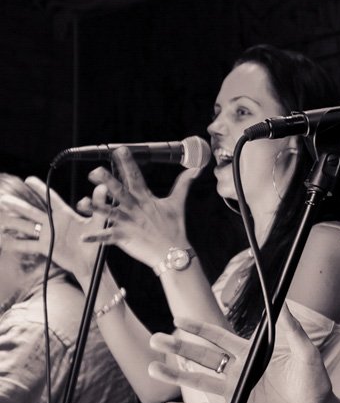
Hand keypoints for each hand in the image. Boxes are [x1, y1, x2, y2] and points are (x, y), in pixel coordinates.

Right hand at [0, 177, 101, 279]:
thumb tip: (103, 187)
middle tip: (4, 199)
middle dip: (18, 206)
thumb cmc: (95, 243)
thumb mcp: (98, 224)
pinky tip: (4, 242)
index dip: (40, 189)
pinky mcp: (45, 247)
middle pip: (32, 211)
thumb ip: (98, 206)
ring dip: (13, 222)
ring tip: (0, 218)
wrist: (91, 264)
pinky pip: (27, 245)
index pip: (50, 199)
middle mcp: (53, 223)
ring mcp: (47, 235)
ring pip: (26, 226)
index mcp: (65, 215)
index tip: (29, 179)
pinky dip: (15, 244)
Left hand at [82, 146, 199, 269]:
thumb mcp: (178, 203)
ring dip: (95, 208)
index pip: (136, 176)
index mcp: (145, 199)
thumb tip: (197, 169)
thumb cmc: (175, 228)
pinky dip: (96, 238)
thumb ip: (184, 184)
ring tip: (81, 202)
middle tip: (94, 172)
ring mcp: (129, 224)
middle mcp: (134, 209)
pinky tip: (83, 237)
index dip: (128, 162)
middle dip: (107, 181)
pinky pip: (107, 238)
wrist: (173, 253)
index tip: (120, 150)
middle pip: (119, 192)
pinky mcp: (125, 238)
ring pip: (109, 213)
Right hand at [148, 306, 335, 402]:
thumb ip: (292, 329)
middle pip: (202, 357)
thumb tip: (283, 301)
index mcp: (251, 354)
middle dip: (178, 348)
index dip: (198, 329)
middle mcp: (239, 371)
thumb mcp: (305, 352)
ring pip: (199, 382)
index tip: (177, 319)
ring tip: (153, 367)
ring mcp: (236, 393)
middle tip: (154, 339)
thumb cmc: (314, 383)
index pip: (219, 338)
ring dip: (176, 375)